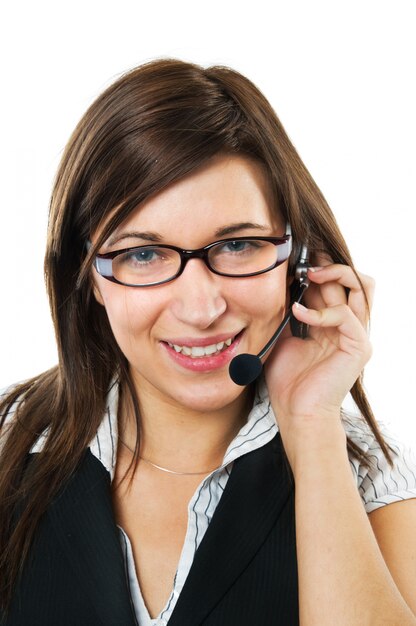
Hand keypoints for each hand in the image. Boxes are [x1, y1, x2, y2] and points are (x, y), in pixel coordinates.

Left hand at [264, 261, 374, 461]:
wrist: (296, 412)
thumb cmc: (288, 379)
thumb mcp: (284, 334)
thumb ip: (289, 309)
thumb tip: (281, 280)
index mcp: (334, 320)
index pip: (337, 281)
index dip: (319, 266)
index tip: (296, 258)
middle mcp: (350, 324)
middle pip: (352, 277)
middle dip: (328, 263)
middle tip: (304, 260)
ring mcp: (357, 334)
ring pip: (361, 285)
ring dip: (334, 274)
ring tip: (308, 275)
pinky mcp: (359, 346)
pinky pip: (345, 314)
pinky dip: (320, 310)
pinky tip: (298, 313)